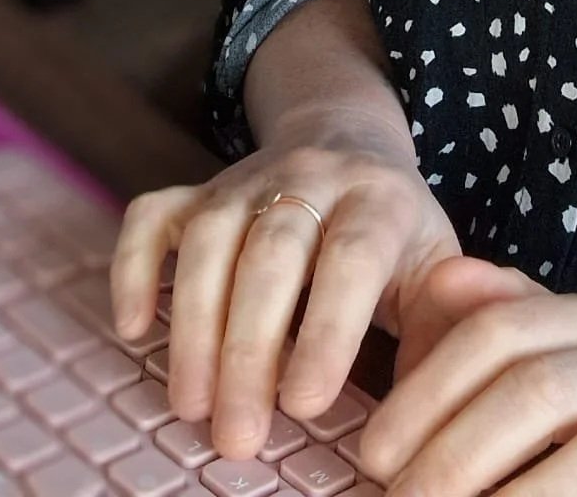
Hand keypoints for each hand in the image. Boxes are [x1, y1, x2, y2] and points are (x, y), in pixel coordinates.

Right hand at [109, 106, 462, 461]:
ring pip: (210, 237)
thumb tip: (437, 404)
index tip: (306, 406)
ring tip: (192, 404)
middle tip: (237, 436)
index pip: (353, 256)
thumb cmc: (394, 233)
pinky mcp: (196, 188)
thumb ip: (443, 327)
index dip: (329, 328)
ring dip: (193, 324)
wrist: (346, 138)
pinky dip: (134, 267)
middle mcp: (310, 177)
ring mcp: (245, 178)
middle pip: (272, 253)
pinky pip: (152, 214)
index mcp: (379, 199)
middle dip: (250, 348)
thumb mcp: (436, 267)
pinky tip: (133, 327)